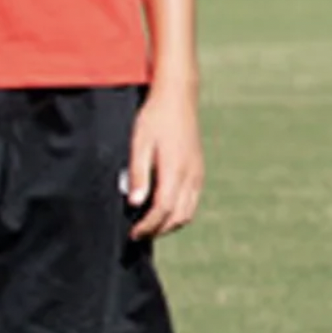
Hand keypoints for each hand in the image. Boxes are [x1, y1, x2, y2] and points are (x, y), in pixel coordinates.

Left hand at [127, 80, 202, 239]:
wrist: (178, 98)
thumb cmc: (155, 118)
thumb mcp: (139, 144)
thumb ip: (138, 174)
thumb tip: (134, 203)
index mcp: (174, 170)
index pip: (163, 209)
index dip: (147, 226)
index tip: (132, 234)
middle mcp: (190, 176)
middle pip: (177, 216)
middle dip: (158, 230)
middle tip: (138, 234)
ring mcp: (197, 174)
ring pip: (188, 212)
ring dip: (169, 224)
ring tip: (150, 225)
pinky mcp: (199, 171)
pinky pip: (192, 202)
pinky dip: (179, 213)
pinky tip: (164, 209)